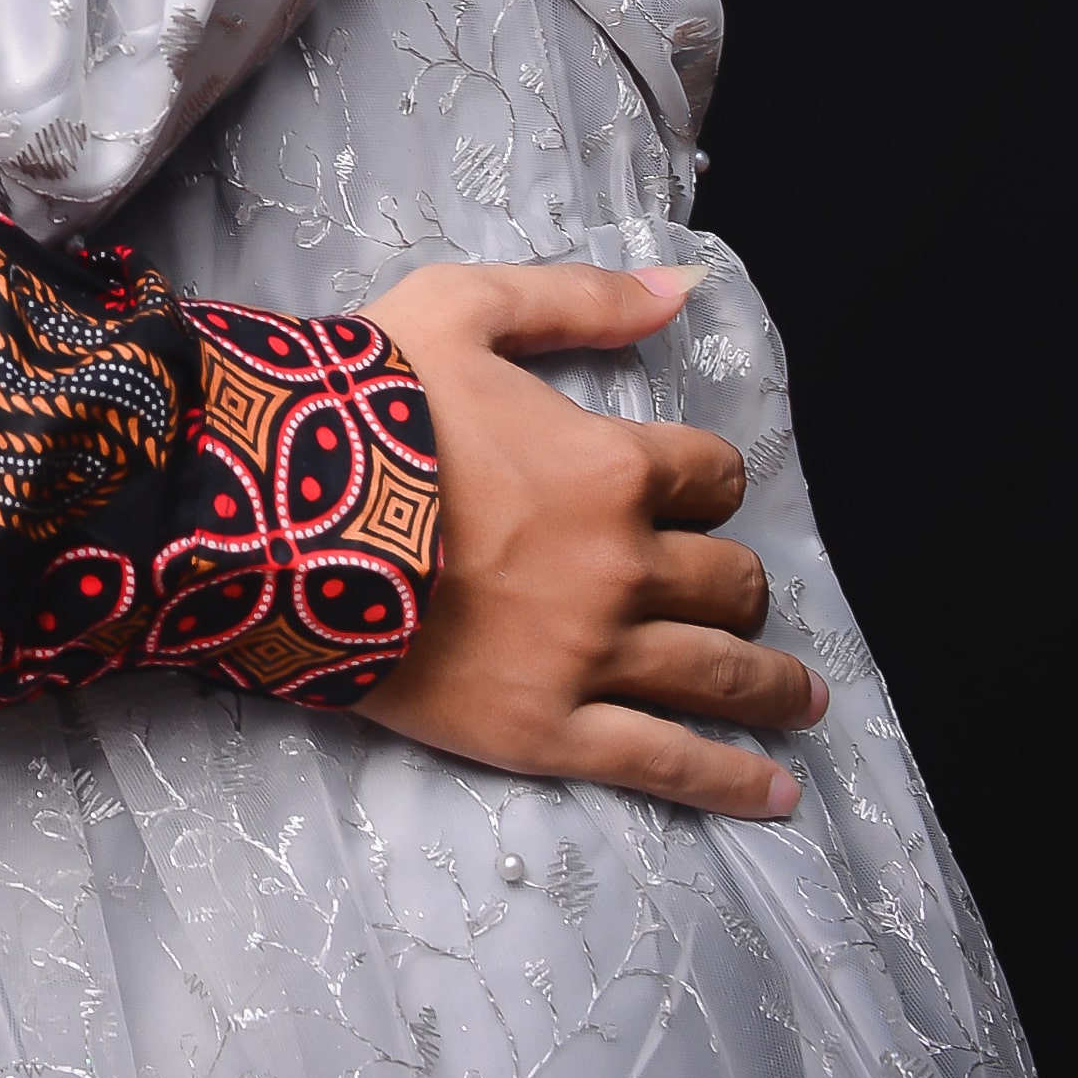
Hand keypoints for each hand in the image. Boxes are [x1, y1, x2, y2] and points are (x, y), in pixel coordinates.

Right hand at [355, 259, 820, 813]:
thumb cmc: (366, 406)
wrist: (278, 517)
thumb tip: (682, 287)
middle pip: (726, 581)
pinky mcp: (549, 731)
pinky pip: (665, 762)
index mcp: (611, 468)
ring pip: (717, 674)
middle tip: (734, 592)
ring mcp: (589, 658)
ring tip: (799, 699)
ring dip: (770, 683)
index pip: (711, 477)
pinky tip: (776, 790)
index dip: (709, 481)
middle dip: (738, 582)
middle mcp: (621, 568)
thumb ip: (580, 299)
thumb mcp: (465, 309)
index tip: (694, 493)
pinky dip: (731, 779)